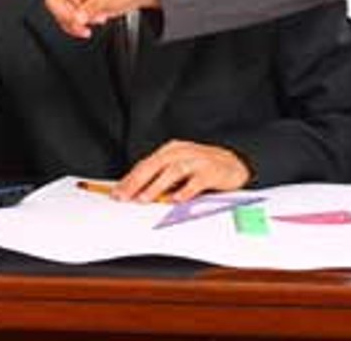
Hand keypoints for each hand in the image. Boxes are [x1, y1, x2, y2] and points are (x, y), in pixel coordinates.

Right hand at [4, 0, 156, 37]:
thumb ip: (91, 8)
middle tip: (80, 25)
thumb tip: (79, 19)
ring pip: (62, 13)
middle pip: (53, 0)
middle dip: (65, 15)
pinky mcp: (82, 5)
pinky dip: (80, 25)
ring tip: (93, 24)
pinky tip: (93, 23)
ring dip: (74, 23)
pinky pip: (71, 18)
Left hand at [114, 139, 250, 202]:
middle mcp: (182, 152)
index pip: (145, 164)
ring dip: (157, 185)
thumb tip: (136, 194)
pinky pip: (197, 181)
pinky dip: (185, 190)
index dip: (129, 178)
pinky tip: (176, 200)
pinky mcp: (212, 171)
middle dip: (137, 181)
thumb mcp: (179, 170)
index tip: (117, 192)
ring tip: (144, 198)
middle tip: (124, 196)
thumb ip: (160, 179)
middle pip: (155, 165)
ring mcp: (197, 160)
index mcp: (170, 151)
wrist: (233, 165)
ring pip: (173, 171)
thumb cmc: (202, 169)